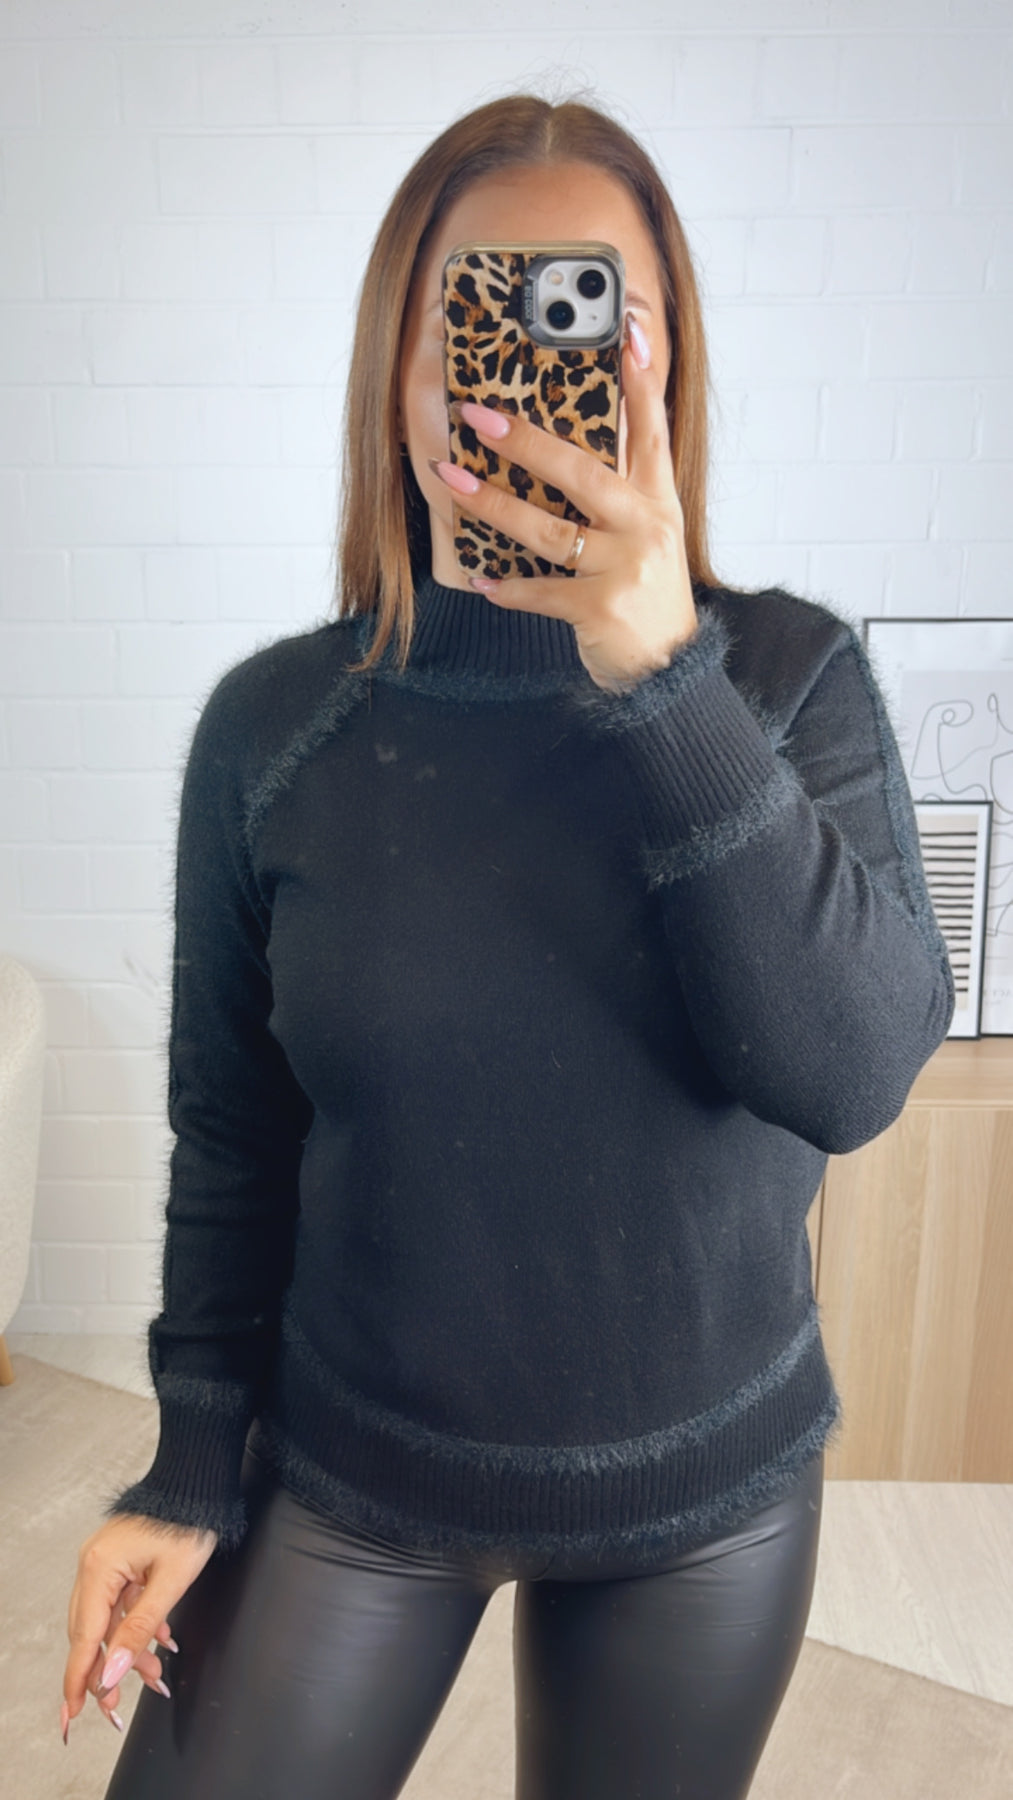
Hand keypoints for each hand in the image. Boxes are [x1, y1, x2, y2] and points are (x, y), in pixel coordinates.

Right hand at [61, 1513, 217, 1744]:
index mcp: (100, 1568)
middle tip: (117, 1706)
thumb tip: (114, 1672)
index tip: (74, 1712)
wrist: (197, 1481)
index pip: (85, 1637)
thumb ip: (140, 1629)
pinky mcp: (117, 1558)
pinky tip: (158, 1639)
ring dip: (128, 1649)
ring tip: (154, 1673)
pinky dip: (135, 1624)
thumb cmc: (189, 1521)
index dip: (80, 1678)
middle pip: (91, 1632)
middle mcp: (94, 1564)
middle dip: (107, 1670)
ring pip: (107, 1620)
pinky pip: (119, 1602)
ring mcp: (103, 1560)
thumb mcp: (171, 1582)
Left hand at [431, 312, 697, 693]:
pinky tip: (481, 579)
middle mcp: (647, 528)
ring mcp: (625, 568)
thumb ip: (619, 496)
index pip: (652, 429)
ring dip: (494, 505)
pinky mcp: (601, 609)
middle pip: (582, 472)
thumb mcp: (649, 538)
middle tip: (477, 415)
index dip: (641, 380)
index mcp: (659, 502)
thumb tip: (561, 453)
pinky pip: (541, 591)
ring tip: (452, 481)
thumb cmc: (647, 597)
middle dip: (525, 441)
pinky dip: (507, 588)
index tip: (628, 330)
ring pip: (548, 529)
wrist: (671, 671)